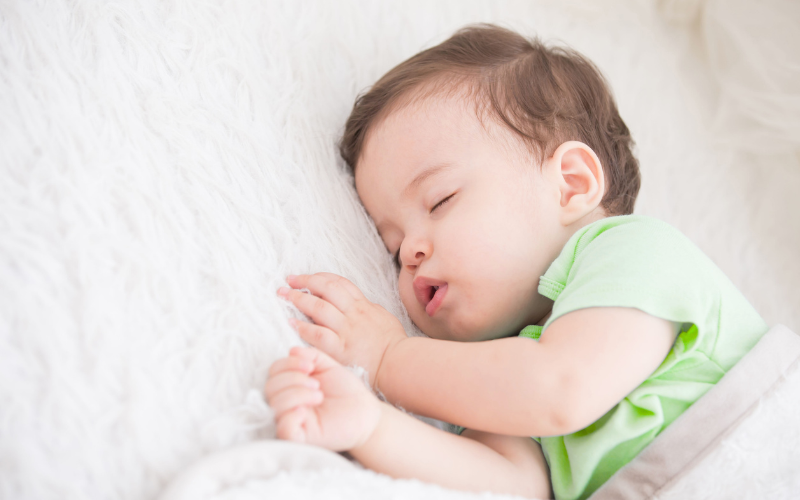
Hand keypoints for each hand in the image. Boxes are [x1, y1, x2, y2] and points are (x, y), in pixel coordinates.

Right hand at [265, 346, 381, 450]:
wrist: (365, 412)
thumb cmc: (346, 391)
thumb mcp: (328, 366)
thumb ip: (311, 355)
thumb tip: (292, 350)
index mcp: (291, 384)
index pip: (274, 371)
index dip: (287, 364)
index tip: (310, 366)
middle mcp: (287, 402)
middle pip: (270, 387)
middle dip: (293, 379)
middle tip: (316, 384)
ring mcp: (291, 420)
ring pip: (275, 404)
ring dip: (297, 394)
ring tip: (318, 396)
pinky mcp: (298, 438)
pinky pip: (283, 428)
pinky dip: (291, 416)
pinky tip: (306, 412)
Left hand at [277, 273, 406, 388]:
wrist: (399, 363)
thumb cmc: (393, 343)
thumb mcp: (383, 317)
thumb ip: (368, 309)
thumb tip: (357, 303)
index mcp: (363, 305)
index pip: (339, 283)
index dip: (319, 277)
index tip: (305, 277)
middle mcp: (353, 314)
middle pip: (326, 288)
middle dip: (305, 282)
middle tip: (288, 281)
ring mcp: (346, 330)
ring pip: (319, 307)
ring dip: (298, 299)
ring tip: (284, 295)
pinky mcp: (340, 348)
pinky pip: (318, 334)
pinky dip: (303, 326)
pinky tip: (291, 322)